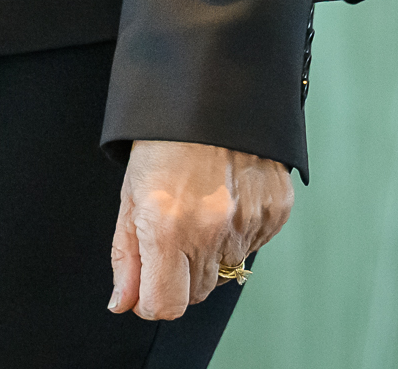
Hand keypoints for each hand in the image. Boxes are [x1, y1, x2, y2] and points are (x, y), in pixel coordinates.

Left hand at [107, 139, 292, 319]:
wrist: (213, 91)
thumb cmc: (164, 142)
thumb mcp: (131, 196)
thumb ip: (127, 257)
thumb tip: (123, 304)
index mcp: (166, 226)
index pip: (165, 306)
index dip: (153, 301)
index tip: (150, 283)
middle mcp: (210, 229)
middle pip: (196, 293)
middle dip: (181, 274)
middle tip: (175, 231)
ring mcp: (247, 221)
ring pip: (226, 271)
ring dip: (211, 253)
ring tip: (202, 207)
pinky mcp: (275, 211)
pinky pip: (254, 246)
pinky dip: (239, 233)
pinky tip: (227, 198)